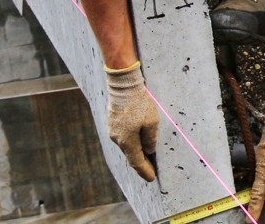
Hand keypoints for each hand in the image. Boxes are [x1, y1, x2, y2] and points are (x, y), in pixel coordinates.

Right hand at [105, 61, 158, 181]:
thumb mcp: (152, 122)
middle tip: (151, 171)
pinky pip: (124, 137)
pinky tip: (138, 142)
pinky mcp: (113, 122)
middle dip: (142, 164)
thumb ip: (150, 139)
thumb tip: (149, 150)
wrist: (123, 86)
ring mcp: (113, 130)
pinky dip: (132, 143)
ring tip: (147, 158)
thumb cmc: (139, 104)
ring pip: (127, 146)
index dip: (145, 171)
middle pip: (131, 155)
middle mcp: (117, 139)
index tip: (151, 178)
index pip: (137, 162)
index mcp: (127, 141)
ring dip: (137, 152)